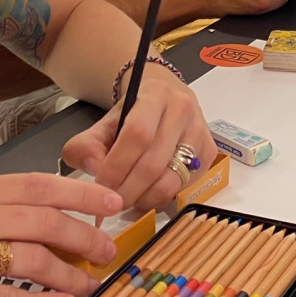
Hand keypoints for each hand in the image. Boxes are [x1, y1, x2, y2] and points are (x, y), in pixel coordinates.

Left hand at [64, 66, 218, 211]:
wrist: (163, 101)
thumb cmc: (132, 115)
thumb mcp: (103, 123)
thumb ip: (86, 146)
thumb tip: (95, 171)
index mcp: (155, 94)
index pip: (137, 134)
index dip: (117, 165)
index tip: (100, 186)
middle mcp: (182, 109)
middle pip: (154, 162)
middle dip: (128, 189)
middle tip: (111, 202)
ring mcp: (199, 131)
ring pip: (171, 179)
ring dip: (145, 199)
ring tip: (128, 200)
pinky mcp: (209, 152)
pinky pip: (185, 186)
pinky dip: (162, 198)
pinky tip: (147, 195)